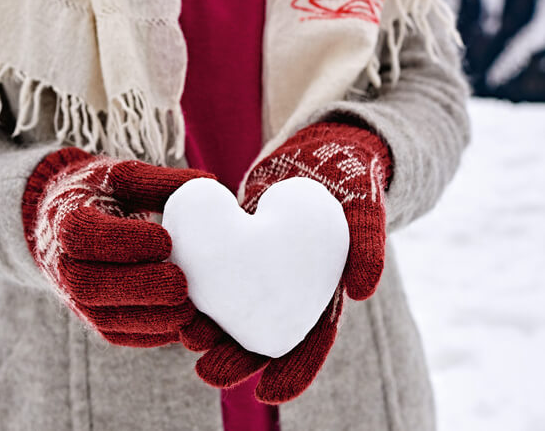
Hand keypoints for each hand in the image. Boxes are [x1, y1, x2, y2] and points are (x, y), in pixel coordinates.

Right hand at [22, 147, 214, 346]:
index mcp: (65, 220)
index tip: (165, 240)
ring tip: (188, 310)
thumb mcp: (120, 176)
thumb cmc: (99, 194)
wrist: (64, 223)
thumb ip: (157, 182)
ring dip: (148, 319)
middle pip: (89, 285)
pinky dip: (150, 334)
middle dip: (138, 288)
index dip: (122, 241)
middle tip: (181, 284)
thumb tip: (208, 185)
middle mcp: (62, 264)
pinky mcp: (92, 319)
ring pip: (104, 319)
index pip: (83, 235)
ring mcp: (74, 297)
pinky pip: (118, 335)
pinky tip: (182, 323)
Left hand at [181, 122, 391, 402]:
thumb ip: (369, 246)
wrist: (322, 149)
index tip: (270, 395)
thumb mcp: (367, 209)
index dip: (293, 372)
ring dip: (212, 332)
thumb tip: (361, 293)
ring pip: (235, 310)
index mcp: (325, 292)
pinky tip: (175, 299)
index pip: (310, 342)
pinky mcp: (237, 246)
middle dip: (237, 360)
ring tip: (187, 341)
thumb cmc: (353, 181)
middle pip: (263, 335)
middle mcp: (291, 288)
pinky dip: (199, 289)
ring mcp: (262, 269)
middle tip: (209, 373)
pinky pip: (216, 273)